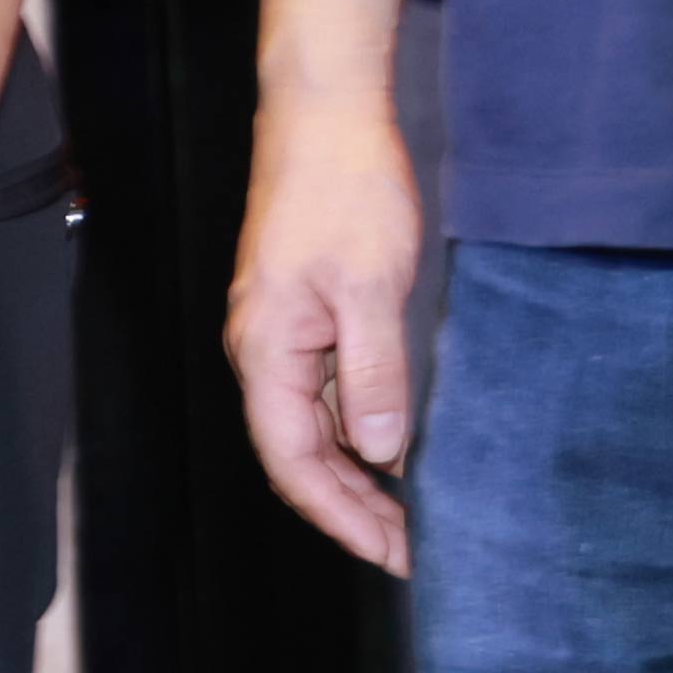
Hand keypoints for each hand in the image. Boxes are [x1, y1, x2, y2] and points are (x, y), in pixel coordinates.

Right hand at [227, 83, 423, 574]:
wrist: (323, 117)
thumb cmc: (343, 190)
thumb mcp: (370, 285)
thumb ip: (373, 371)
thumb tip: (382, 451)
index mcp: (267, 349)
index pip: (293, 461)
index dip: (341, 517)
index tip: (391, 556)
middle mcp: (261, 350)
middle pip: (295, 455)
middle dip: (349, 510)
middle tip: (411, 553)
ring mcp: (278, 334)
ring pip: (307, 429)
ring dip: (354, 478)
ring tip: (407, 518)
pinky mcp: (300, 316)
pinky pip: (319, 395)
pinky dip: (354, 434)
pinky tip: (391, 448)